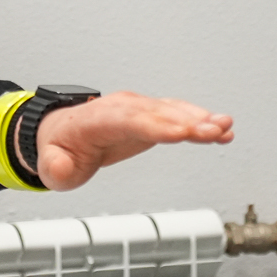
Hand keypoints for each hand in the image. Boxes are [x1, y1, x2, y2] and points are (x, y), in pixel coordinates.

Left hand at [29, 92, 233, 190]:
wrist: (63, 131)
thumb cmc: (60, 148)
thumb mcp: (50, 165)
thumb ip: (55, 168)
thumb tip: (61, 167)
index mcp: (96, 120)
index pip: (129, 121)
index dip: (156, 126)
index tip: (180, 134)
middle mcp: (121, 108)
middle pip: (157, 113)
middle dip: (187, 121)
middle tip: (215, 130)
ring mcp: (137, 109)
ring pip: (171, 111)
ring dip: (199, 118)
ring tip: (226, 127)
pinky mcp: (150, 116)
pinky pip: (177, 115)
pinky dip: (199, 120)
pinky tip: (221, 128)